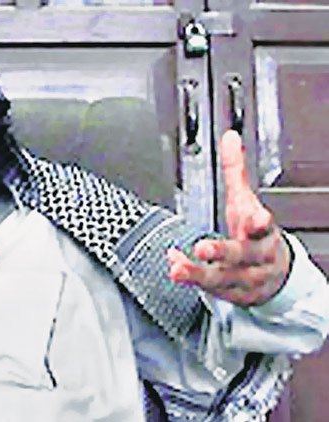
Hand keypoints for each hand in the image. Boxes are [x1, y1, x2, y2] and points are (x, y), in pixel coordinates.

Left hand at [167, 130, 290, 305]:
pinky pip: (211, 290)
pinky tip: (175, 267)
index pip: (263, 227)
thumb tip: (229, 138)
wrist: (277, 276)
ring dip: (199, 274)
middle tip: (203, 247)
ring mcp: (246, 279)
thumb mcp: (245, 201)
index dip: (259, 223)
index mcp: (263, 233)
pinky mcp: (233, 296)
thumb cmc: (256, 235)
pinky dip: (192, 279)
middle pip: (242, 255)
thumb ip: (235, 172)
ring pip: (224, 279)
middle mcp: (256, 258)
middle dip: (222, 251)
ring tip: (178, 269)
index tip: (256, 218)